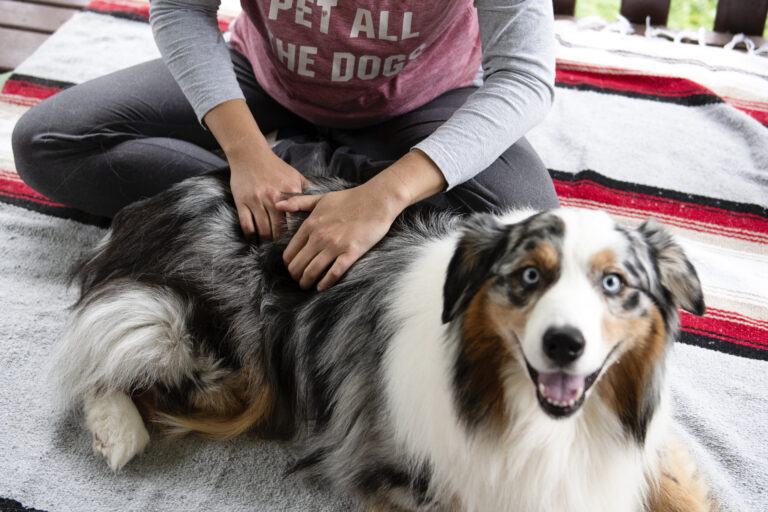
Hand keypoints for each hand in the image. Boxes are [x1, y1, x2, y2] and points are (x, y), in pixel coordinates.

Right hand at [202, 99, 309, 239]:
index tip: (298, 242)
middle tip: (283, 250)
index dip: (297, 234)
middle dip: (281, 242)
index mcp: (289, 191)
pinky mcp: (241, 201)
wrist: (250, 153)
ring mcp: (256, 200)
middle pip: (279, 229)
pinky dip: (251, 235)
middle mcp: (273, 197)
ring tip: (270, 246)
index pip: (296, 220)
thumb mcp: (294, 175)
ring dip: (267, 241)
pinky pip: (246, 225)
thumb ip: (308, 189)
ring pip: (263, 230)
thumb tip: (323, 203)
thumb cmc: (274, 166)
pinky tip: (255, 238)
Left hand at [276, 184, 401, 290]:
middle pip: (297, 266)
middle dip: (296, 277)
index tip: (294, 269)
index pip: (289, 253)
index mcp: (310, 225)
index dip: (289, 265)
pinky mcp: (351, 252)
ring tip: (309, 286)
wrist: (377, 200)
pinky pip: (333, 274)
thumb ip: (298, 202)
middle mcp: (319, 236)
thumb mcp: (320, 198)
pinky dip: (325, 283)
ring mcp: (335, 245)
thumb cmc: (350, 199)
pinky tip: (322, 287)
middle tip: (300, 280)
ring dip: (307, 282)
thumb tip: (277, 204)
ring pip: (312, 272)